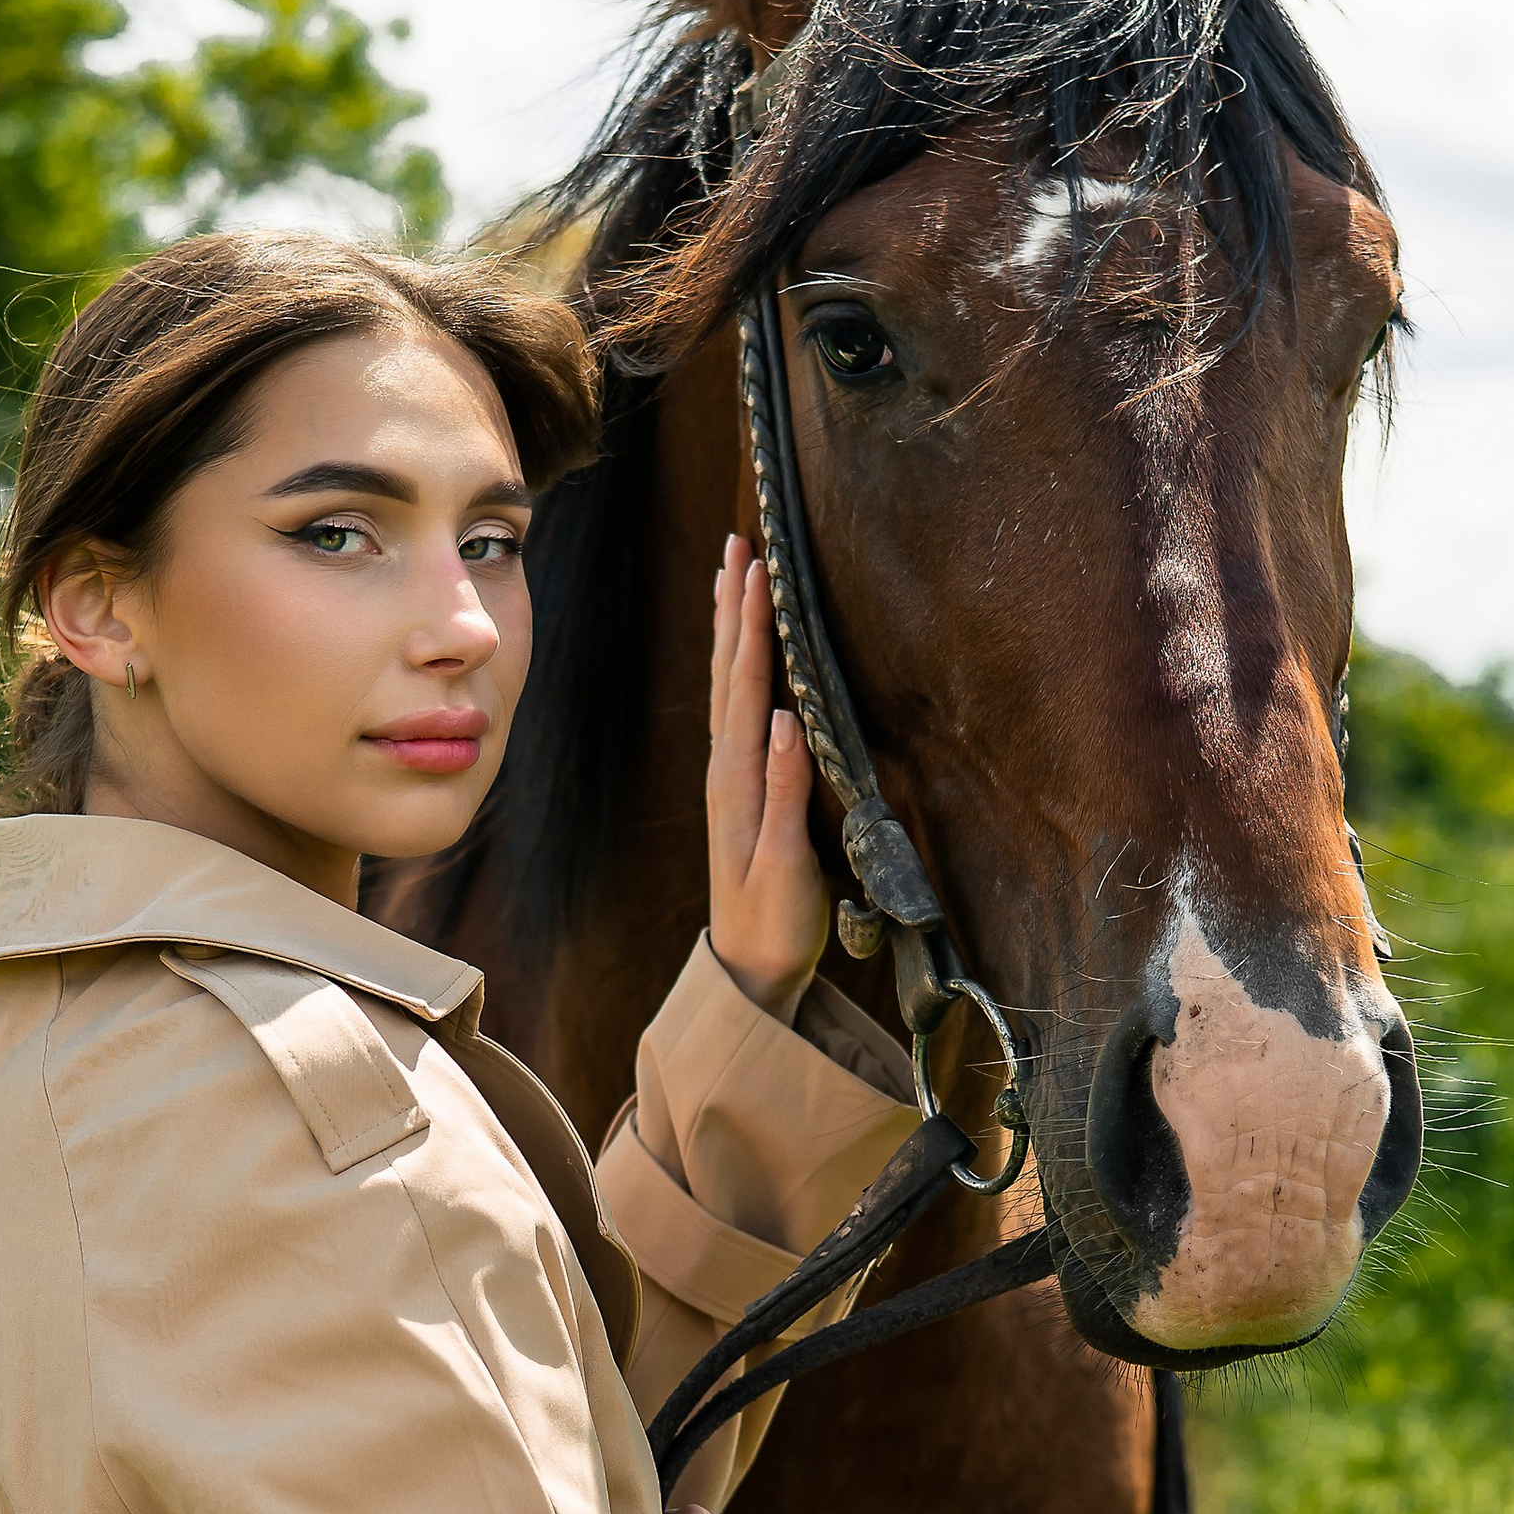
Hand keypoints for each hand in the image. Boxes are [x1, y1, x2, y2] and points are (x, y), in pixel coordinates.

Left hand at [707, 535, 827, 1022]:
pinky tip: (745, 654)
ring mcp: (730, 777)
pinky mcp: (741, 789)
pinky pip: (736, 709)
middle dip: (734, 605)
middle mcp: (727, 768)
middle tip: (740, 544)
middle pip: (728, 670)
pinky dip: (739, 667)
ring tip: (733, 575)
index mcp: (738, 778)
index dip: (752, 624)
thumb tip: (785, 718)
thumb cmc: (774, 922)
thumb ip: (785, 791)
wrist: (748, 969)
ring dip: (730, 627)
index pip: (746, 685)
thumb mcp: (785, 864)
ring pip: (727, 684)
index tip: (759, 566)